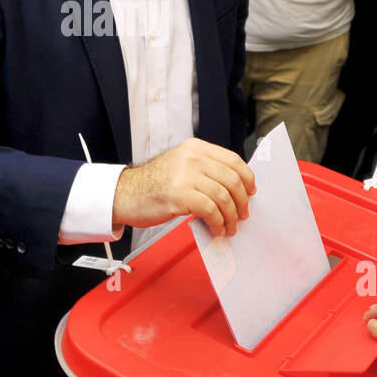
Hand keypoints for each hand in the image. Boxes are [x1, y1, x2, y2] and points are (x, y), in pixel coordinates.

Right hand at [111, 137, 255, 237]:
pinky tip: (216, 228)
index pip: (233, 160)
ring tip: (229, 226)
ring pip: (223, 196)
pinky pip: (210, 210)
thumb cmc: (153, 183)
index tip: (250, 192)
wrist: (125, 193)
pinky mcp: (179, 195)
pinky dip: (218, 222)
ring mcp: (185, 175)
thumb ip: (204, 169)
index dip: (247, 178)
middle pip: (232, 179)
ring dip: (231, 216)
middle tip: (242, 214)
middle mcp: (192, 158)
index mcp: (195, 148)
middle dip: (242, 201)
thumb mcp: (181, 165)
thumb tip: (233, 187)